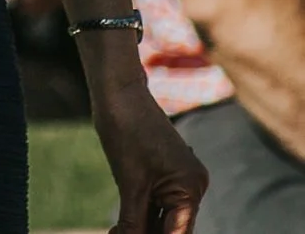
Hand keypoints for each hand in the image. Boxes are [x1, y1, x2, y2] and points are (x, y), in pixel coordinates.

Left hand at [88, 72, 205, 233]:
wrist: (119, 92)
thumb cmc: (125, 131)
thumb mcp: (129, 183)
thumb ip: (133, 220)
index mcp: (191, 189)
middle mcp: (193, 186)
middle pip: (173, 228)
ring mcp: (181, 179)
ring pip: (164, 217)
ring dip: (143, 228)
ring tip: (118, 233)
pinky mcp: (167, 173)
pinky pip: (158, 202)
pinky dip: (143, 214)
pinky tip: (122, 227)